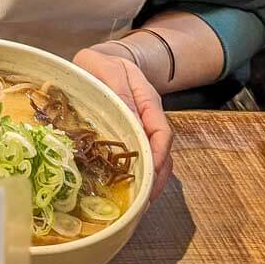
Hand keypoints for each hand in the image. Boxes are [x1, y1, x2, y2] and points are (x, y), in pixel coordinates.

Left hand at [73, 46, 172, 199]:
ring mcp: (141, 128)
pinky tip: (125, 190)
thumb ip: (119, 91)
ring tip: (137, 205)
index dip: (158, 157)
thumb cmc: (102, 62)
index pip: (162, 133)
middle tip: (143, 202)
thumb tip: (131, 120)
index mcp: (147, 100)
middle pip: (163, 153)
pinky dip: (136, 175)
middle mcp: (148, 118)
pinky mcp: (129, 137)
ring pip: (154, 159)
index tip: (150, 176)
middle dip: (157, 179)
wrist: (101, 58)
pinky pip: (138, 158)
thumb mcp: (108, 69)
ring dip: (148, 182)